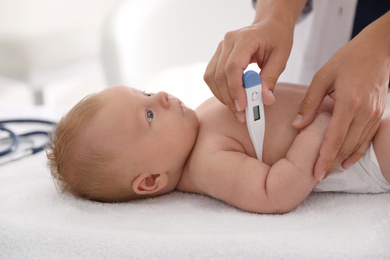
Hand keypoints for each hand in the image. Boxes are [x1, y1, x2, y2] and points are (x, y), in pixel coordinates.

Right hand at [204, 18, 292, 121]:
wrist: (269, 25)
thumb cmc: (276, 39)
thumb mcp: (281, 58)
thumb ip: (271, 79)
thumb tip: (265, 100)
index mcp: (245, 38)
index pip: (232, 67)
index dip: (235, 89)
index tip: (243, 107)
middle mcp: (228, 41)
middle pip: (219, 75)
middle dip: (229, 98)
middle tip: (242, 115)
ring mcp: (220, 48)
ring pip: (211, 78)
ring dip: (223, 97)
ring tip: (238, 110)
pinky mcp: (217, 55)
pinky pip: (211, 77)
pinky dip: (220, 91)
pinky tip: (232, 99)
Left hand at [293, 16, 389, 180]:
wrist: (378, 48)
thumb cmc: (348, 58)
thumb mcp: (322, 76)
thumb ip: (310, 103)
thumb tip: (297, 125)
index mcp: (349, 103)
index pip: (334, 138)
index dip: (324, 158)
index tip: (315, 174)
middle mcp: (364, 112)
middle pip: (346, 146)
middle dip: (331, 164)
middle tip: (317, 177)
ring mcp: (374, 114)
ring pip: (357, 145)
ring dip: (342, 160)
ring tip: (328, 171)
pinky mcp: (378, 113)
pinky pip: (367, 138)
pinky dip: (357, 151)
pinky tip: (347, 160)